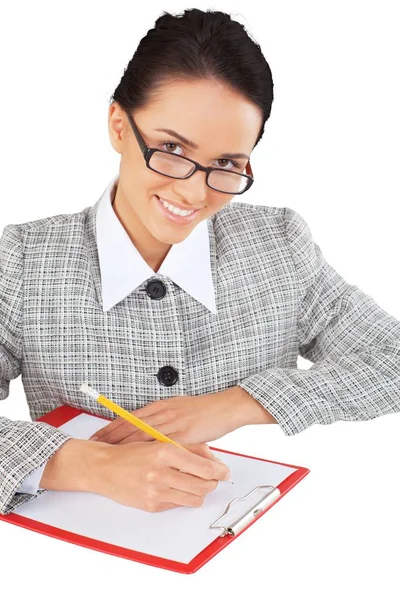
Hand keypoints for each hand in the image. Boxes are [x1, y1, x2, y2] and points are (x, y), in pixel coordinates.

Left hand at [89, 389, 241, 444]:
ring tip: (107, 454)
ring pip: (142, 434)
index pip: (130, 417)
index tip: (96, 436)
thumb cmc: (204, 409)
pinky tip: (138, 460)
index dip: (111, 427)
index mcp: (160, 406)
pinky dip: (147, 452)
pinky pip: (162, 444)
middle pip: (130, 425)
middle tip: (93, 446)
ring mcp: (173, 423)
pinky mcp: (184, 434)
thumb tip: (146, 426)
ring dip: (123, 445)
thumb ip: (162, 417)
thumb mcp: (178, 408)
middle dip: (110, 436)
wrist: (226, 407)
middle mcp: (163, 413)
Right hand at [97, 440, 231, 511]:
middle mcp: (161, 472)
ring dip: (200, 492)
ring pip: (194, 499)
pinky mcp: (152, 505)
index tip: (225, 471)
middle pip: (204, 486)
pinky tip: (177, 487)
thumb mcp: (161, 441)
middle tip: (213, 478)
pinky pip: (178, 504)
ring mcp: (156, 491)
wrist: (103, 467)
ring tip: (197, 483)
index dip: (220, 471)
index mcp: (166, 451)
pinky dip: (182, 497)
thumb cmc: (132, 452)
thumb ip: (189, 447)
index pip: (205, 467)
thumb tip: (212, 458)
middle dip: (212, 483)